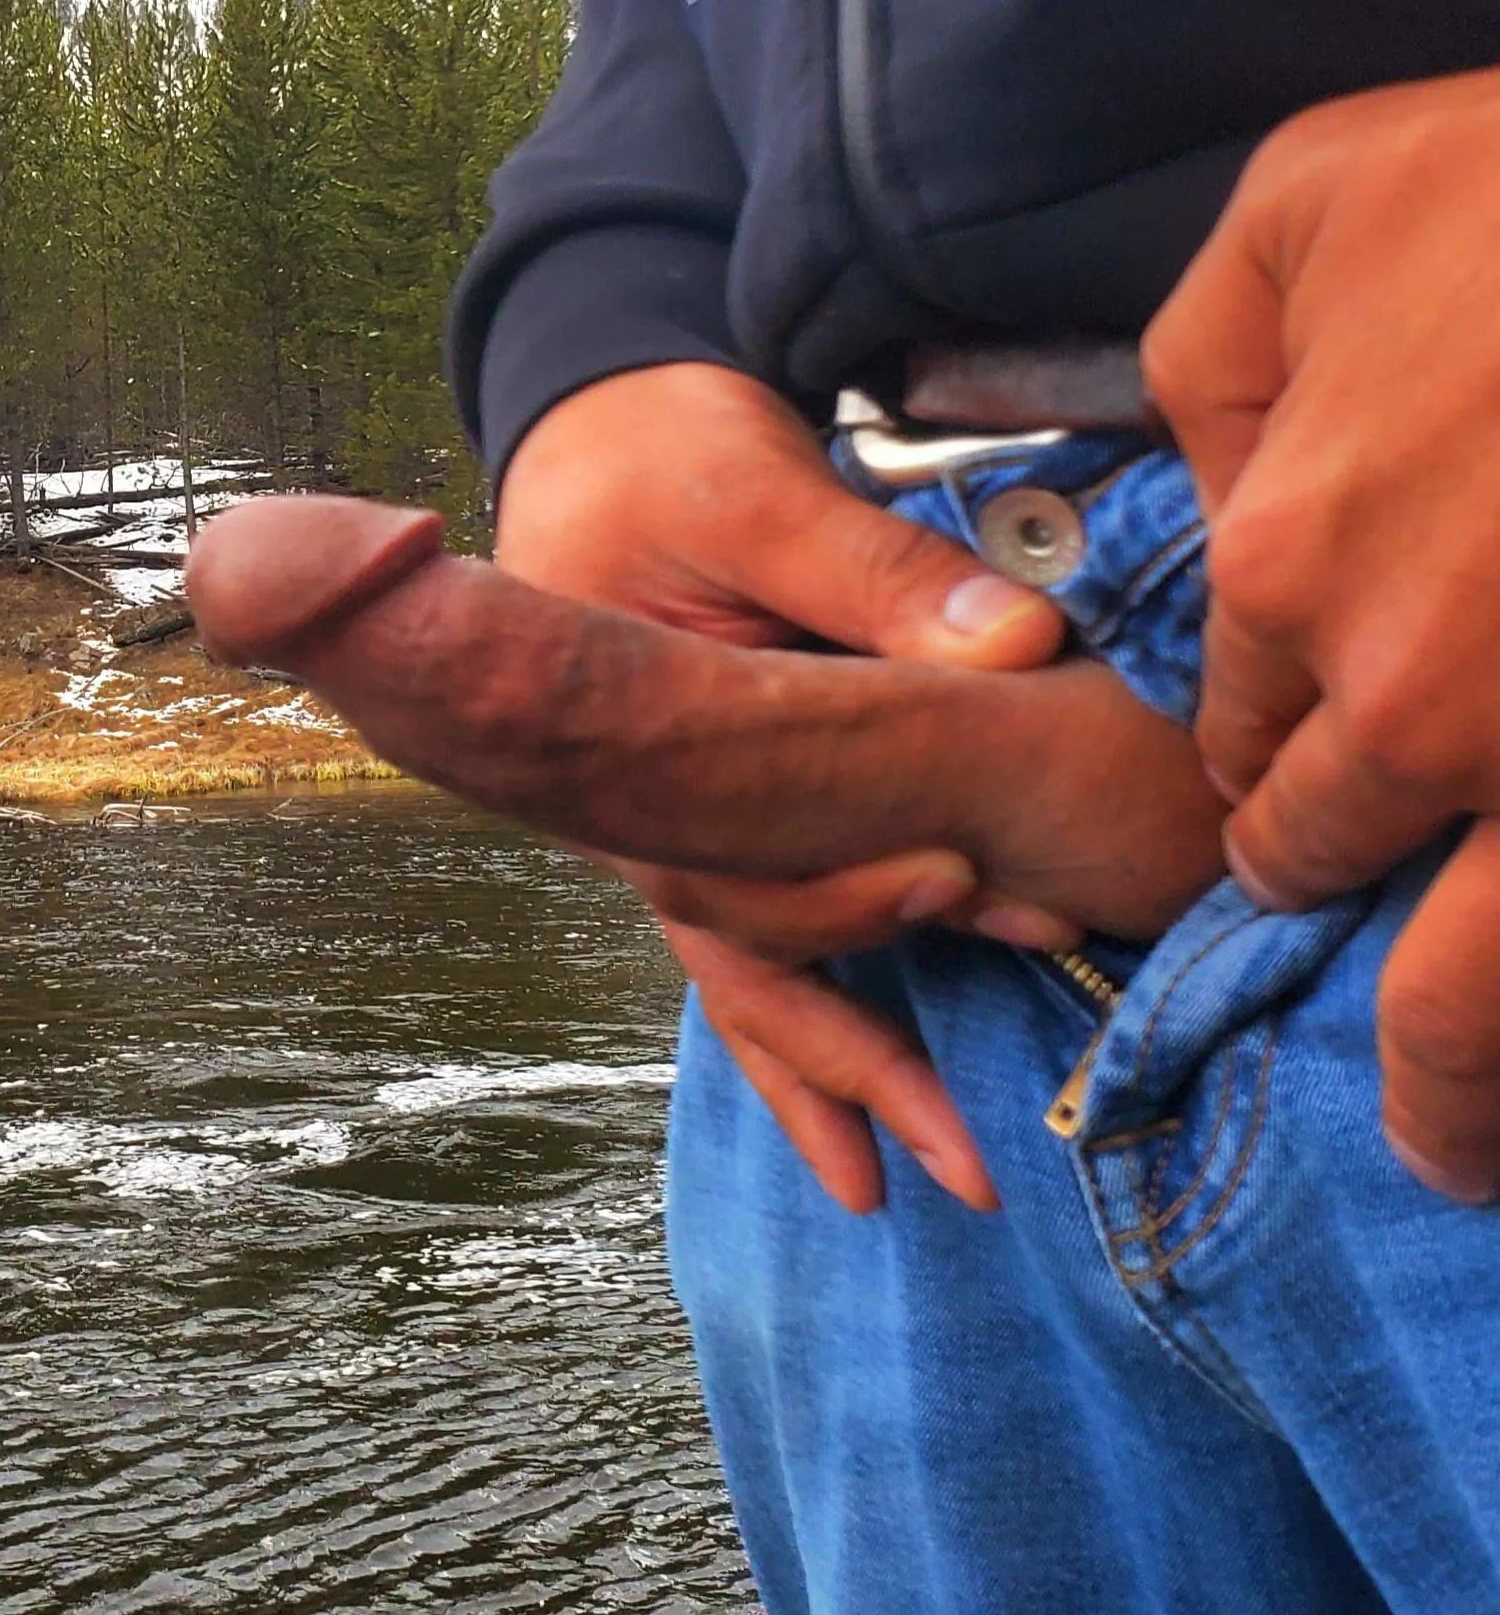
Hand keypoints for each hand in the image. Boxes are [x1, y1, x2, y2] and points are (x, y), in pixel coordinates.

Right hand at [186, 492, 1224, 1208]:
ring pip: (751, 975)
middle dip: (849, 1066)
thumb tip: (1019, 649)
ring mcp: (677, 823)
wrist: (595, 426)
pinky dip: (821, 1022)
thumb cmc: (659, 449)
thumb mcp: (754, 492)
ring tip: (913, 1188)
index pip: (731, 867)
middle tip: (962, 1162)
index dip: (846, 892)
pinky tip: (869, 1104)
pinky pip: (767, 938)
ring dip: (832, 1077)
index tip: (962, 885)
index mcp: (625, 753)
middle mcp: (643, 813)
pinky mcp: (723, 813)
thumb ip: (871, 574)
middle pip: (743, 962)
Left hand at [1144, 70, 1499, 1200]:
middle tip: (1349, 946)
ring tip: (1444, 1149)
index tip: (1291, 790)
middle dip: (1330, 897)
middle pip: (1331, 859)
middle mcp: (1415, 702)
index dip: (1264, 760)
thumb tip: (1212, 485)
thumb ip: (1209, 359)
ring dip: (1449, 1088)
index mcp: (1296, 559)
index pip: (1243, 726)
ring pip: (1470, 1007)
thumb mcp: (1309, 198)